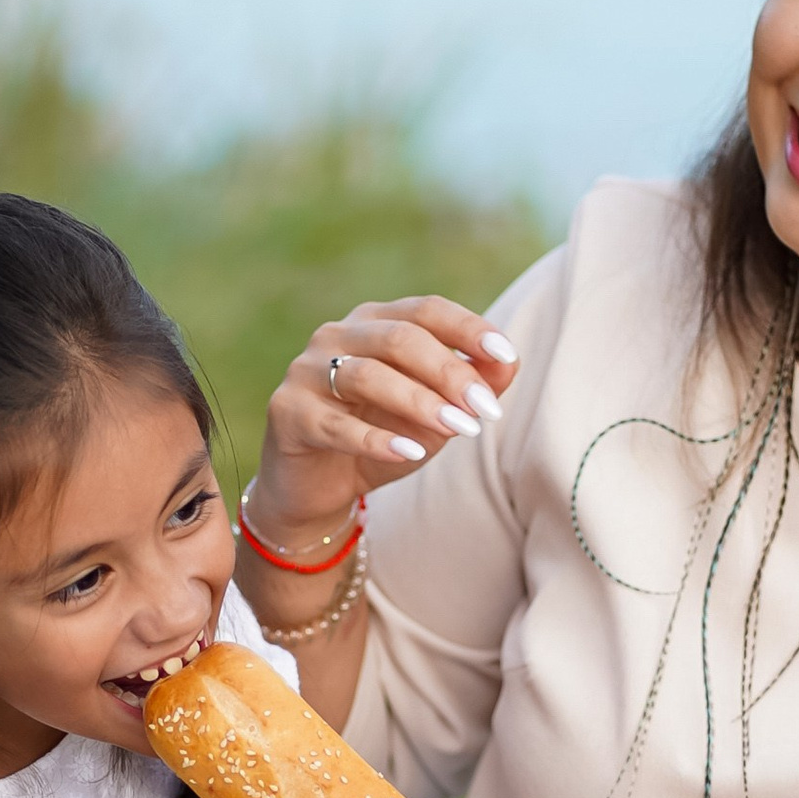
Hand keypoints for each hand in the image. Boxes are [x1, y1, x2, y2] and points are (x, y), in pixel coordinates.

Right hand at [244, 298, 517, 543]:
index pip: (427, 310)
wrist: (319, 487)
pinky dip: (376, 439)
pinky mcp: (287, 412)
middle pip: (400, 338)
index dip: (468, 329)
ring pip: (367, 375)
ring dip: (419, 402)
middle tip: (485, 409)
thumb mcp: (437, 414)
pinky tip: (409, 453)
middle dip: (449, 372)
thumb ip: (472, 386)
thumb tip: (510, 362)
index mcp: (377, 322)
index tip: (505, 355)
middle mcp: (338, 335)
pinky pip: (335, 423)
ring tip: (458, 429)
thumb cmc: (382, 436)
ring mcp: (306, 370)